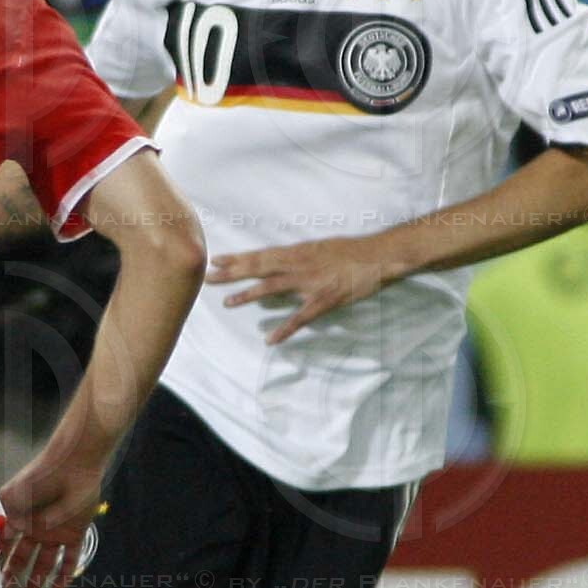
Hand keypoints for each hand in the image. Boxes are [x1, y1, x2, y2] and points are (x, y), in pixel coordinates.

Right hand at [0, 442, 108, 587]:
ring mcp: (55, 533)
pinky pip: (69, 561)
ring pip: (42, 566)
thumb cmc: (40, 475)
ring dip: (33, 585)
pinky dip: (63, 578)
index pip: (4, 546)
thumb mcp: (15, 496)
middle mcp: (34, 529)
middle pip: (21, 560)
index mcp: (18, 519)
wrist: (73, 463)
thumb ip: (3, 517)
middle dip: (11, 578)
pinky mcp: (75, 534)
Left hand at [207, 237, 392, 344]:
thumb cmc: (351, 251)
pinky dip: (285, 329)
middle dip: (232, 273)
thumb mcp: (319, 248)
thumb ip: (298, 257)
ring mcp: (310, 282)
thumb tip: (279, 261)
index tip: (216, 260)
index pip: (261, 254)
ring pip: (272, 288)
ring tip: (228, 303)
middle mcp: (299, 265)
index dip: (238, 258)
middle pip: (259, 268)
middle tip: (208, 278)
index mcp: (297, 251)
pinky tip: (270, 339)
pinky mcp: (324, 300)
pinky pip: (300, 317)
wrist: (378, 256)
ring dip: (248, 295)